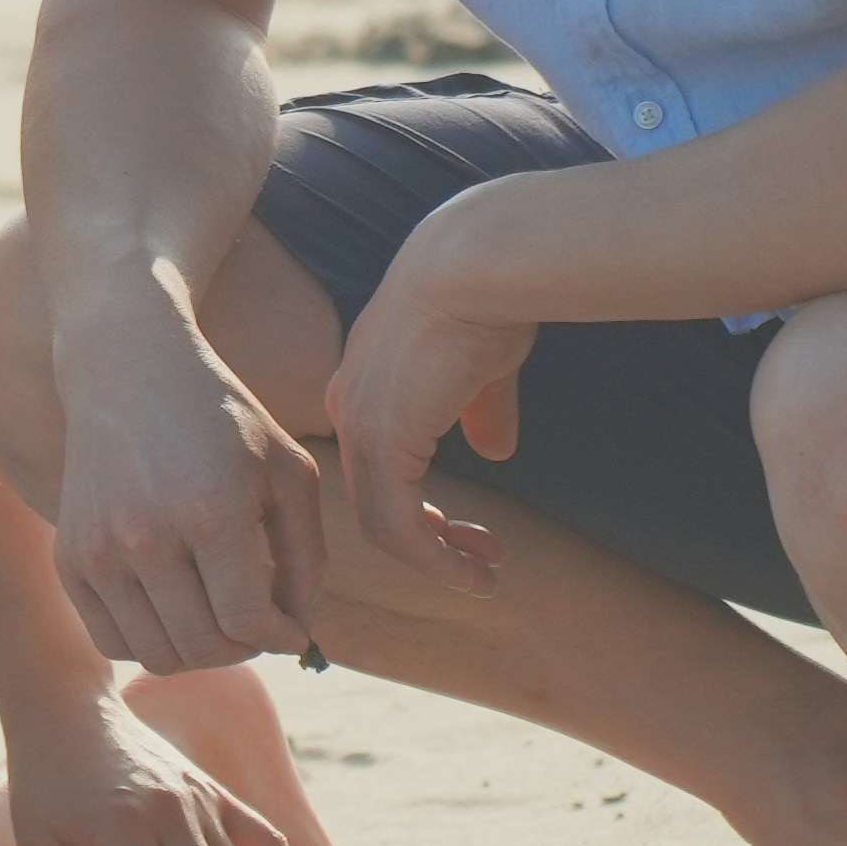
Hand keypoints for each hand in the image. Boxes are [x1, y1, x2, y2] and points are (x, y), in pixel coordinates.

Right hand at [47, 289, 338, 672]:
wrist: (127, 368)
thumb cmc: (221, 420)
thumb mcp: (288, 471)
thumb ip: (307, 557)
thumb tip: (296, 634)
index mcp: (210, 507)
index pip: (247, 620)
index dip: (283, 636)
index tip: (294, 628)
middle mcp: (144, 534)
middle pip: (202, 646)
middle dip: (245, 648)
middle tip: (258, 622)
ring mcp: (97, 549)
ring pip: (156, 654)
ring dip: (198, 651)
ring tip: (218, 617)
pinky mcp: (68, 557)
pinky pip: (111, 641)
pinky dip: (150, 641)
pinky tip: (174, 608)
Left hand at [324, 216, 531, 592]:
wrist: (476, 265)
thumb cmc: (486, 297)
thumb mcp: (482, 366)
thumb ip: (481, 411)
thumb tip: (495, 454)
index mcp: (367, 387)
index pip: (379, 467)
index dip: (421, 509)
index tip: (467, 532)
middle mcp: (351, 410)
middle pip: (376, 502)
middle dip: (431, 542)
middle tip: (481, 566)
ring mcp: (360, 428)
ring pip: (383, 525)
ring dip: (435, 561)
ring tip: (483, 580)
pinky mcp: (382, 444)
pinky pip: (398, 525)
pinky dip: (433, 557)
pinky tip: (470, 571)